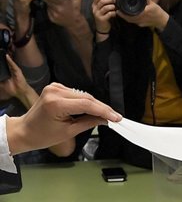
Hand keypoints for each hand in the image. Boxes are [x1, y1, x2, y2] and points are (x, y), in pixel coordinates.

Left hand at [0, 55, 30, 101]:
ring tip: (1, 53)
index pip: (2, 66)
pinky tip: (7, 56)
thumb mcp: (1, 84)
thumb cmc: (12, 88)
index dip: (0, 63)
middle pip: (5, 63)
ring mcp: (14, 70)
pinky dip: (10, 60)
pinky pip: (13, 65)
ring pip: (9, 62)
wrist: (20, 92)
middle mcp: (10, 70)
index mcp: (7, 73)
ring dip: (6, 58)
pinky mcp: (18, 71)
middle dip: (2, 59)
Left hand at [6, 82, 121, 154]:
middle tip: (114, 117)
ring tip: (106, 115)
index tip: (116, 117)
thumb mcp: (68, 132)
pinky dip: (86, 101)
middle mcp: (55, 91)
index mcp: (56, 104)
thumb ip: (89, 122)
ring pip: (83, 95)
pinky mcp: (56, 87)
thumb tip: (105, 119)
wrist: (24, 131)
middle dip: (102, 108)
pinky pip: (77, 93)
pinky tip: (92, 109)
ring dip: (95, 104)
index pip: (86, 104)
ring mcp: (55, 87)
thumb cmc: (42, 135)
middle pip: (87, 98)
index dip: (104, 110)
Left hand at [45, 0, 83, 28]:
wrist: (75, 22)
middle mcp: (57, 9)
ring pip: (47, 5)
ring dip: (48, 2)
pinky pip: (48, 11)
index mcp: (63, 3)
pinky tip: (54, 7)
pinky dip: (50, 8)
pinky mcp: (51, 18)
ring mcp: (54, 14)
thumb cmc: (76, 9)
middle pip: (47, 0)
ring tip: (51, 0)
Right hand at [92, 0, 115, 34]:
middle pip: (102, 1)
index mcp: (94, 5)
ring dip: (112, 6)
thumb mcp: (103, 9)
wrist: (102, 28)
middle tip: (115, 1)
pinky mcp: (101, 19)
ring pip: (106, 7)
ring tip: (115, 8)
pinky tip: (115, 13)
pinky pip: (109, 14)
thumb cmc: (104, 16)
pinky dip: (114, 13)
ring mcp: (97, 14)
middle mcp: (95, 9)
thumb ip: (105, 3)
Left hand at [118, 0, 168, 30]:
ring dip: (125, 18)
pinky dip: (130, 19)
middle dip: (122, 15)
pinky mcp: (141, 25)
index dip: (124, 13)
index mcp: (144, 12)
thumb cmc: (158, 12)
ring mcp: (140, 22)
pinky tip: (128, 16)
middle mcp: (141, 18)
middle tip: (117, 11)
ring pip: (130, 21)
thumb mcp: (153, 3)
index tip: (119, 10)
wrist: (162, 21)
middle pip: (129, 19)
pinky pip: (133, 22)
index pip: (131, 14)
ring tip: (120, 13)